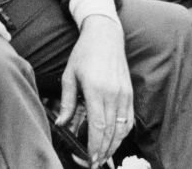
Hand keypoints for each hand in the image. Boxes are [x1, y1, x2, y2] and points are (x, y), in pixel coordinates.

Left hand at [57, 16, 132, 167]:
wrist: (105, 36)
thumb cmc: (84, 53)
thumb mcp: (69, 75)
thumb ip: (67, 102)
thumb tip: (62, 123)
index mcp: (96, 90)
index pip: (98, 126)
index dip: (95, 146)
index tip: (89, 159)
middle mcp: (113, 94)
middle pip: (111, 132)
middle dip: (103, 152)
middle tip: (94, 163)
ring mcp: (124, 95)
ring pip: (122, 129)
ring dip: (113, 146)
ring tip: (103, 156)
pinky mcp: (130, 94)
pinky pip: (129, 120)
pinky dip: (122, 134)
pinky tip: (114, 140)